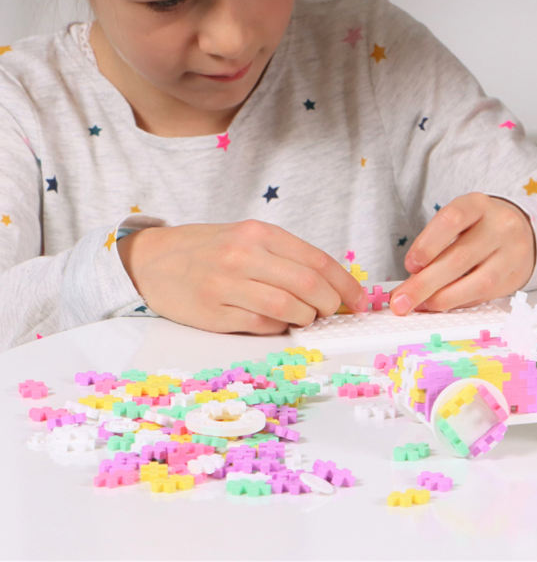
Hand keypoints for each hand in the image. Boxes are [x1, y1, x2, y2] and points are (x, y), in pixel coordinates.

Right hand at [117, 220, 367, 333]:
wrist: (152, 260)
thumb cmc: (208, 250)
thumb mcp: (248, 238)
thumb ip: (285, 257)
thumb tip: (331, 285)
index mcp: (260, 233)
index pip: (317, 260)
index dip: (345, 284)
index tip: (359, 300)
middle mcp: (245, 255)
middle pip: (308, 285)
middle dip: (331, 304)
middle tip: (334, 312)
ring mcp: (228, 284)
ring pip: (288, 307)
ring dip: (306, 318)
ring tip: (306, 318)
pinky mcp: (214, 312)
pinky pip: (261, 325)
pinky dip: (279, 328)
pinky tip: (278, 323)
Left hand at [389, 193, 535, 314]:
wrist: (520, 231)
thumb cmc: (478, 226)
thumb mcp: (459, 222)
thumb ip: (435, 246)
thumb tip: (407, 284)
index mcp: (478, 204)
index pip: (452, 219)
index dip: (427, 243)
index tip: (410, 265)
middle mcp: (500, 225)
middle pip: (460, 257)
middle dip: (425, 283)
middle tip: (401, 300)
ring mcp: (513, 251)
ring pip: (478, 281)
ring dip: (443, 298)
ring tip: (420, 305)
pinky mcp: (517, 275)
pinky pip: (486, 295)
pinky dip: (459, 302)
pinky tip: (442, 304)